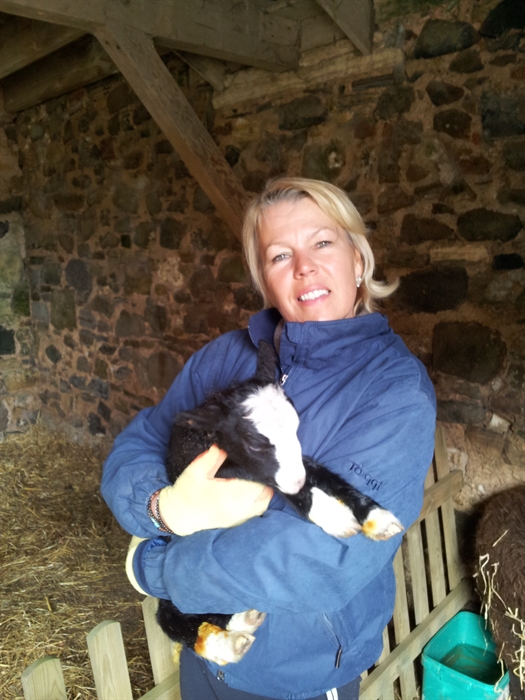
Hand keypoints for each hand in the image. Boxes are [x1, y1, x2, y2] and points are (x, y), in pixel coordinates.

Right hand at [158, 445, 273, 535]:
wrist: (179, 515)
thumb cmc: (186, 491)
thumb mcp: (196, 470)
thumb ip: (213, 456)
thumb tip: (226, 445)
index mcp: (229, 495)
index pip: (255, 480)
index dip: (258, 467)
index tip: (254, 457)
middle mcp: (239, 508)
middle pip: (264, 489)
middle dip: (262, 476)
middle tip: (256, 463)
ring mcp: (240, 516)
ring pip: (265, 500)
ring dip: (264, 487)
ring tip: (257, 475)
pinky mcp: (239, 521)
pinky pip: (259, 508)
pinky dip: (262, 497)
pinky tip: (256, 487)